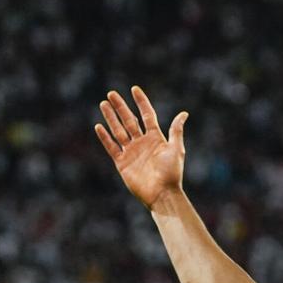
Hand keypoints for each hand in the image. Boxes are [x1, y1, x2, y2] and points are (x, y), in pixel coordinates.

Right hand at [94, 86, 188, 208]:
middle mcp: (142, 143)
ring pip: (118, 131)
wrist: (162, 194)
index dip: (141, 102)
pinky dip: (105, 137)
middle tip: (111, 93)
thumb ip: (176, 130)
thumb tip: (184, 113)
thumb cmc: (172, 173)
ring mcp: (131, 152)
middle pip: (129, 120)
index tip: (134, 89)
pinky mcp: (122, 163)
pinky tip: (99, 126)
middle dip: (120, 107)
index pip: (147, 115)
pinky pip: (112, 147)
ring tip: (103, 104)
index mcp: (156, 138)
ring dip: (111, 118)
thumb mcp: (176, 149)